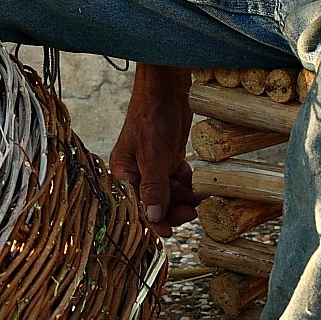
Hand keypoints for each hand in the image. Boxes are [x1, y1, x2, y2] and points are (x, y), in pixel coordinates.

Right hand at [108, 64, 196, 237]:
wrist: (167, 87)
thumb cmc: (153, 117)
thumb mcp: (153, 155)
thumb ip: (154, 187)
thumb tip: (153, 217)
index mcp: (123, 172)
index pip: (137, 205)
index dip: (153, 220)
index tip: (168, 232)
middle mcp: (136, 171)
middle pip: (154, 201)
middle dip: (172, 209)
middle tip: (191, 213)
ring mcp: (153, 164)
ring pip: (168, 192)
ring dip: (182, 198)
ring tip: (197, 199)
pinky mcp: (168, 156)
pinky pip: (178, 179)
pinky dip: (187, 185)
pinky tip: (197, 188)